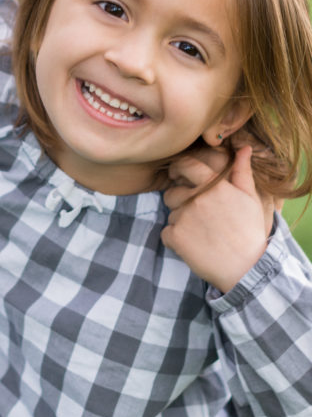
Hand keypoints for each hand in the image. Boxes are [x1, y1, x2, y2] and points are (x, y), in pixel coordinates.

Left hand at [161, 146, 269, 292]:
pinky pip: (166, 232)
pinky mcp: (176, 236)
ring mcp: (184, 216)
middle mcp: (197, 198)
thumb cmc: (249, 232)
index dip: (178, 168)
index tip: (177, 174)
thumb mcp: (250, 199)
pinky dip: (175, 239)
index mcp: (214, 185)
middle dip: (179, 201)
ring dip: (180, 221)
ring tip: (200, 233)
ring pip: (171, 213)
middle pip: (173, 192)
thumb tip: (243, 148)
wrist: (247, 269)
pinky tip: (193, 245)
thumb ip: (241, 171)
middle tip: (197, 216)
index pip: (186, 165)